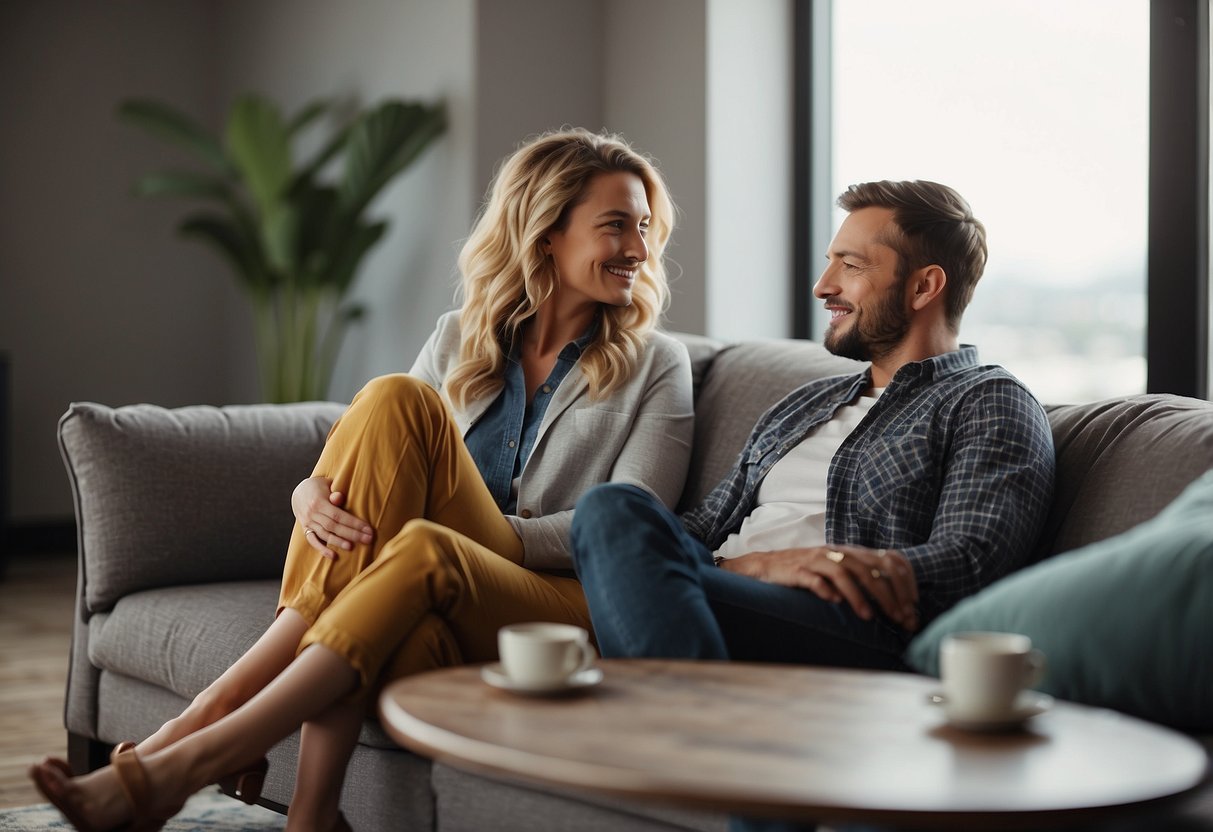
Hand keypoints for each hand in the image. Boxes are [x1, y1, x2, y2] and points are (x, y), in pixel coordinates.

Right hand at [291, 476, 373, 559]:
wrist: (299, 491)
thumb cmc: (319, 487)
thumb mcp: (326, 484)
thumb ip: (333, 492)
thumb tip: (340, 497)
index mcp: (319, 502)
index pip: (339, 515)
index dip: (354, 523)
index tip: (368, 529)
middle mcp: (312, 514)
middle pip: (334, 526)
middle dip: (352, 534)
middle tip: (367, 539)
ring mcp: (308, 522)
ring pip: (325, 535)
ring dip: (339, 542)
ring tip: (352, 547)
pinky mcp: (305, 529)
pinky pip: (313, 541)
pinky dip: (322, 549)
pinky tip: (333, 556)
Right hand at [721, 545, 919, 630]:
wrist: (765, 566)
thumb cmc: (806, 573)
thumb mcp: (838, 571)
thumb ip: (863, 579)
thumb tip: (895, 601)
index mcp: (852, 552)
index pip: (888, 559)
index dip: (904, 582)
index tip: (913, 606)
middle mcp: (836, 552)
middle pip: (870, 569)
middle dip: (889, 594)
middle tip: (899, 618)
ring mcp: (816, 559)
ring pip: (845, 573)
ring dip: (860, 596)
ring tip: (869, 617)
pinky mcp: (797, 570)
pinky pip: (814, 579)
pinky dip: (825, 590)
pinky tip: (834, 603)